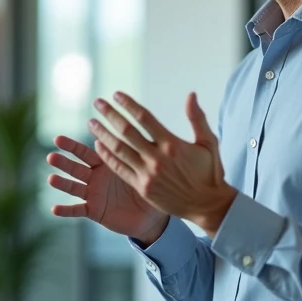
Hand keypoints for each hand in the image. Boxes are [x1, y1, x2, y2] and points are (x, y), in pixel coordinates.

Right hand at [48, 136, 169, 246]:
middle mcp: (95, 178)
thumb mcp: (142, 166)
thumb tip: (141, 128)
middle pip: (75, 168)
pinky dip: (66, 210)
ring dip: (62, 183)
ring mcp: (93, 194)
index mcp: (105, 164)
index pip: (86, 152)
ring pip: (74, 187)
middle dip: (63, 162)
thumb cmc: (147, 186)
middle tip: (50, 156)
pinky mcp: (94, 211)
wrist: (150, 214)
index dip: (72, 147)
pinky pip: (78, 210)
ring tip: (51, 179)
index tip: (57, 139)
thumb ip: (135, 150)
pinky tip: (54, 209)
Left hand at [88, 92, 236, 235]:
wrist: (207, 206)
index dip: (129, 105)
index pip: (145, 118)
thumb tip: (191, 94)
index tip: (116, 94)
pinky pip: (119, 169)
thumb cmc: (209, 172)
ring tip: (92, 122)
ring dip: (103, 134)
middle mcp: (157, 158)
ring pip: (119, 150)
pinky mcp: (142, 188)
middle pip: (127, 132)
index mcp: (172, 144)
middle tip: (98, 103)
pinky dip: (107, 156)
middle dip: (110, 115)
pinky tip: (98, 145)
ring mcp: (148, 174)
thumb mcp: (209, 142)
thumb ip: (197, 118)